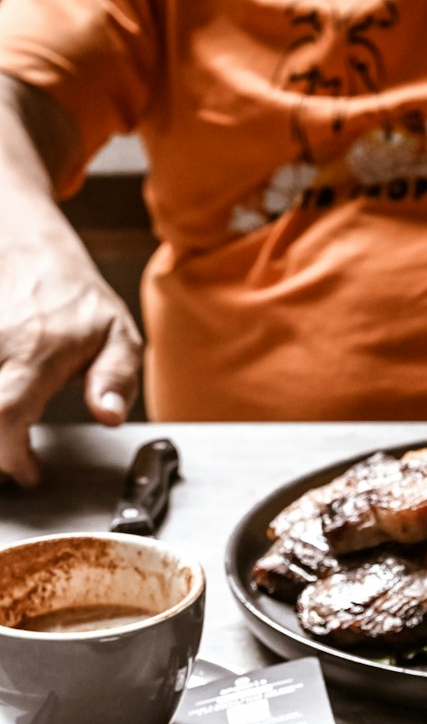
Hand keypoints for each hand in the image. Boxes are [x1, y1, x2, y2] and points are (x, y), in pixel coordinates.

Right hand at [0, 240, 142, 486]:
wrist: (28, 250)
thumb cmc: (78, 300)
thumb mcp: (118, 335)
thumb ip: (116, 379)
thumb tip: (109, 415)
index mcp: (35, 351)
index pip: (6, 413)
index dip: (10, 455)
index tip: (29, 473)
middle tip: (12, 464)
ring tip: (7, 441)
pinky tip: (3, 419)